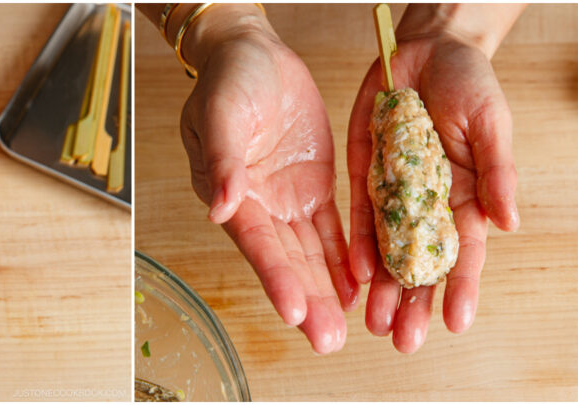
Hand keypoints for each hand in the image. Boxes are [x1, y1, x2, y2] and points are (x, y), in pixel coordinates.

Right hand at [176, 6, 355, 353]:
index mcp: (229, 190)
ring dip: (326, 290)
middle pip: (285, 259)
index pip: (256, 241)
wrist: (254, 51)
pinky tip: (357, 289)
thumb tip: (220, 208)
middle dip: (307, 299)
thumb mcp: (222, 111)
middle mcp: (257, 205)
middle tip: (327, 339)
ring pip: (310, 254)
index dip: (276, 276)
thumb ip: (221, 159)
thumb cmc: (230, 77)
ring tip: (343, 330)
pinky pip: (330, 231)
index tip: (294, 311)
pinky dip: (342, 260)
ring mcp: (286, 199)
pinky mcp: (312, 188)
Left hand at [346, 5, 521, 352]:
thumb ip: (497, 172)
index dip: (462, 287)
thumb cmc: (470, 83)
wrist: (427, 50)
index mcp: (469, 195)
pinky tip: (354, 276)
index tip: (457, 322)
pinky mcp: (367, 175)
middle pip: (423, 262)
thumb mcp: (491, 122)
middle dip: (414, 302)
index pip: (466, 252)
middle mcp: (431, 203)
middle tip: (403, 340)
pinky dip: (358, 247)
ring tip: (374, 323)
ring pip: (389, 250)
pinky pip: (361, 218)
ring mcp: (398, 192)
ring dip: (382, 288)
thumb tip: (508, 222)